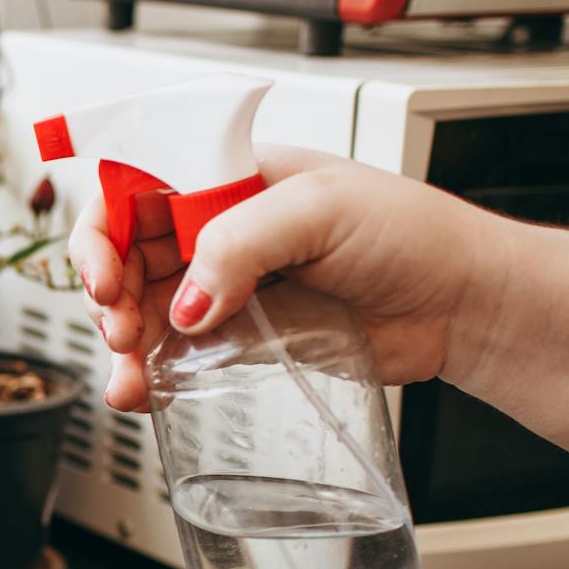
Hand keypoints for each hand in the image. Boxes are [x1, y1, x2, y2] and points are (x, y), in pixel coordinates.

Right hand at [67, 144, 512, 411]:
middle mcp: (221, 227)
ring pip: (146, 309)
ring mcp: (231, 285)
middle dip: (109, 294)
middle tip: (123, 328)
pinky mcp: (245, 337)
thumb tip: (189, 301)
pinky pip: (180, 353)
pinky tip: (143, 392)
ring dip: (123, 344)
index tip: (103, 273)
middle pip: (128, 254)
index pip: (136, 188)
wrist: (464, 306)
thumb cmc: (415, 234)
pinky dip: (152, 374)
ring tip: (129, 377)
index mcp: (230, 176)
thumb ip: (242, 242)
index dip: (104, 228)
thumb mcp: (322, 210)